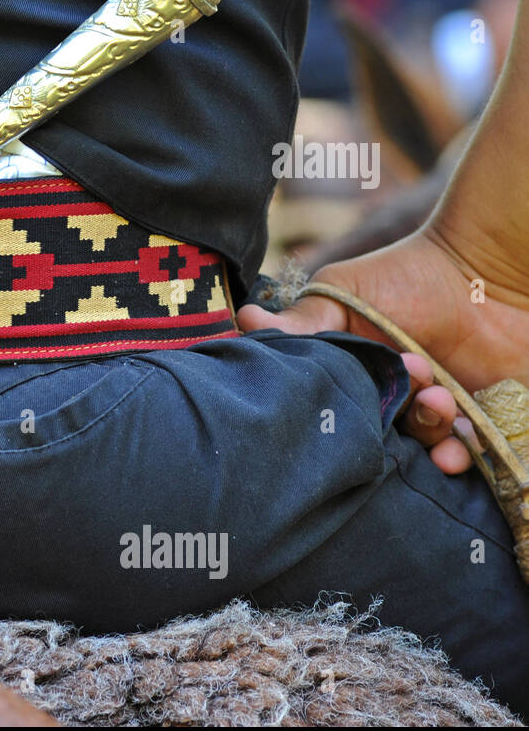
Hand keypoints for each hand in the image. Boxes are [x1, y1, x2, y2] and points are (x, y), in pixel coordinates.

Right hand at [237, 226, 528, 474]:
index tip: (342, 392)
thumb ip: (303, 319)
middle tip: (407, 378)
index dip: (333, 414)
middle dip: (387, 423)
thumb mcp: (343, 292)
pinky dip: (456, 460)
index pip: (330, 412)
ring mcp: (431, 414)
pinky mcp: (475, 422)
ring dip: (425, 435)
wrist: (486, 270)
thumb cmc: (408, 274)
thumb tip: (243, 319)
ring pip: (416, 450)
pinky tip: (455, 446)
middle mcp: (386, 400)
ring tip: (438, 401)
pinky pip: (462, 459)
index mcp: (351, 376)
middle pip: (372, 437)